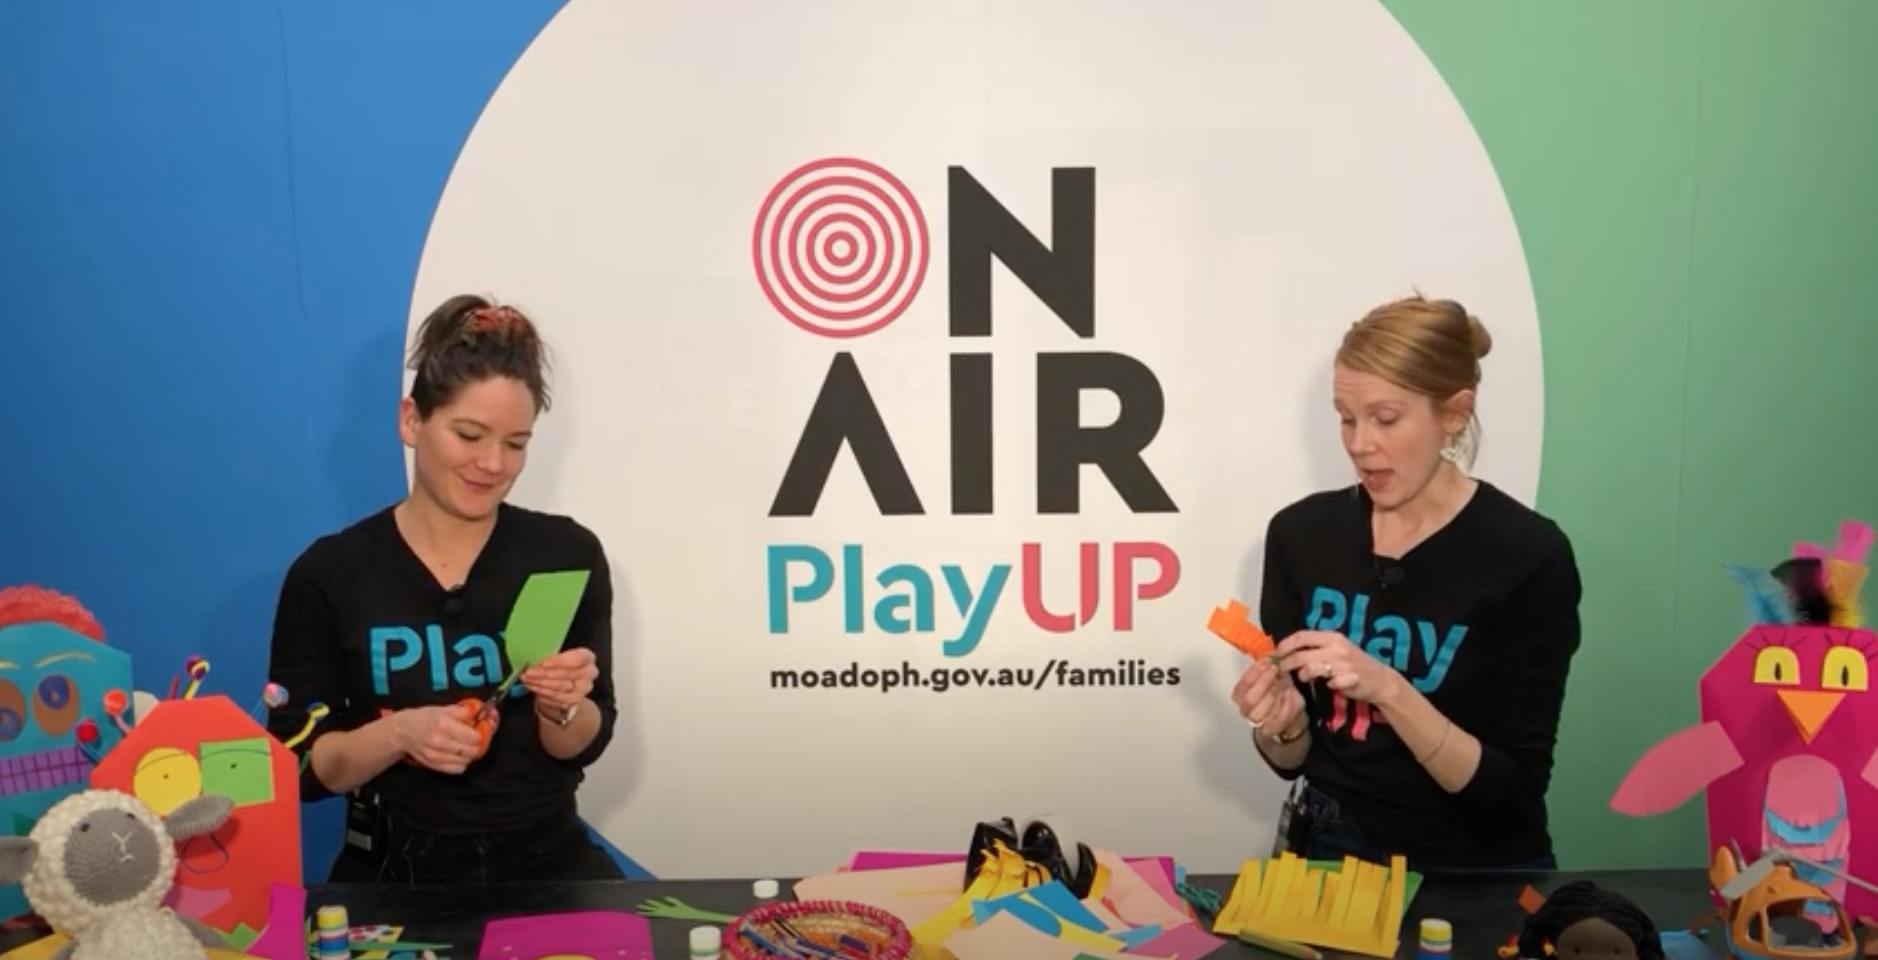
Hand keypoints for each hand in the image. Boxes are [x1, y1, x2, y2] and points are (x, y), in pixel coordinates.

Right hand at [390, 705, 494, 773]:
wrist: (404, 731)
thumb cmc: (425, 718)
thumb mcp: (445, 708)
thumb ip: (466, 710)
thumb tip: (482, 711)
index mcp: (444, 724)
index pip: (474, 737)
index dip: (482, 733)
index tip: (482, 729)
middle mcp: (439, 741)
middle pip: (472, 750)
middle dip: (478, 744)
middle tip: (476, 738)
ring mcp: (436, 755)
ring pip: (466, 761)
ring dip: (471, 754)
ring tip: (466, 745)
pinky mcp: (433, 765)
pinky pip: (457, 769)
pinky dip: (462, 763)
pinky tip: (459, 754)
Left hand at [521, 647, 598, 713]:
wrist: (566, 684)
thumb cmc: (561, 666)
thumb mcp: (557, 656)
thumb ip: (550, 656)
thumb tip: (533, 657)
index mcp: (587, 658)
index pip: (578, 658)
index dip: (561, 661)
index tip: (544, 663)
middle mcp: (589, 673)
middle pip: (567, 673)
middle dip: (544, 673)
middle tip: (528, 672)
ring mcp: (583, 689)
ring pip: (560, 687)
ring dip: (540, 684)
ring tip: (527, 680)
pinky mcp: (575, 700)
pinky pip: (556, 698)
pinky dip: (542, 692)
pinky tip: (533, 687)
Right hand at [1230, 658, 1305, 736]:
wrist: (1290, 711)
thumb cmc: (1280, 690)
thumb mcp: (1275, 675)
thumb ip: (1270, 666)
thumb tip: (1273, 652)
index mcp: (1241, 694)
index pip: (1243, 683)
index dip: (1255, 671)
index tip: (1269, 660)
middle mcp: (1245, 709)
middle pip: (1250, 698)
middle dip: (1264, 682)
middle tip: (1276, 670)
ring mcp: (1256, 721)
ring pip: (1260, 711)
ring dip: (1274, 696)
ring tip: (1285, 685)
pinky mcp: (1269, 730)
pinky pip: (1276, 721)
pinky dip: (1285, 708)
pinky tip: (1291, 696)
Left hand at [1276, 630, 1401, 704]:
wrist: (1380, 679)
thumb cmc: (1353, 664)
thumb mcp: (1336, 649)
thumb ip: (1316, 648)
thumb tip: (1289, 649)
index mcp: (1332, 637)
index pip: (1302, 636)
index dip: (1285, 644)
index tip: (1276, 653)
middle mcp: (1337, 647)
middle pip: (1301, 654)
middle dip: (1286, 663)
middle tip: (1280, 670)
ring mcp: (1344, 663)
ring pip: (1311, 668)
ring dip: (1303, 675)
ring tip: (1303, 678)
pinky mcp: (1350, 679)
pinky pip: (1330, 683)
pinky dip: (1327, 685)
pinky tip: (1329, 685)